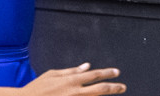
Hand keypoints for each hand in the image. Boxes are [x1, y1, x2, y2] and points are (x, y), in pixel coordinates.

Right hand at [0, 64, 123, 95]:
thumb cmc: (36, 88)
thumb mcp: (52, 75)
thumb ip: (71, 71)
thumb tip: (87, 66)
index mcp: (71, 81)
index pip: (94, 75)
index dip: (107, 73)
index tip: (117, 72)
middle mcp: (74, 92)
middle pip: (100, 89)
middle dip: (114, 87)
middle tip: (123, 87)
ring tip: (114, 92)